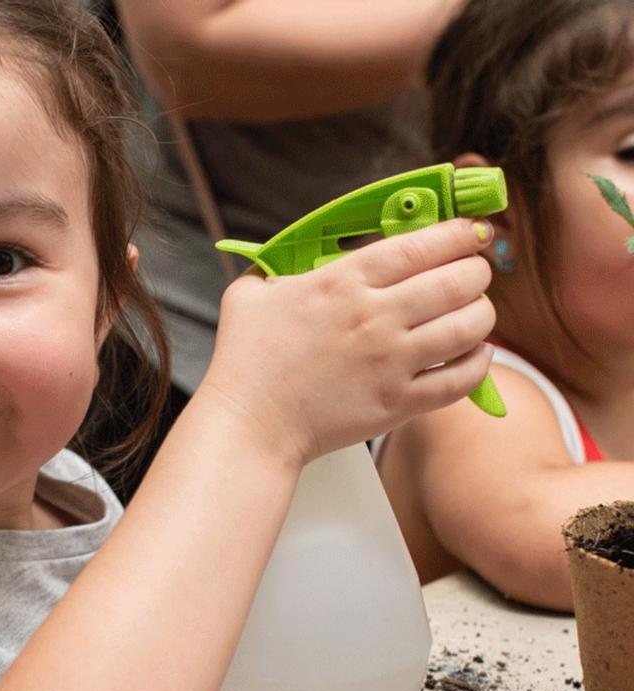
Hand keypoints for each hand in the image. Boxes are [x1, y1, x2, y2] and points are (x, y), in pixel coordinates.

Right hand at [200, 218, 495, 465]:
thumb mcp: (251, 293)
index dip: (458, 232)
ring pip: (470, 326)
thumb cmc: (245, 359)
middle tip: (473, 272)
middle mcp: (375, 317)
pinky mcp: (399, 403)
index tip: (471, 231)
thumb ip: (280, 266)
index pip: (422, 245)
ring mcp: (391, 362)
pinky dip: (479, 362)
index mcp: (342, 282)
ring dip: (481, 313)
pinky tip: (473, 354)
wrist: (249, 424)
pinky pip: (462, 379)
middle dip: (477, 270)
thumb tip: (301, 254)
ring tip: (473, 312)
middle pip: (459, 280)